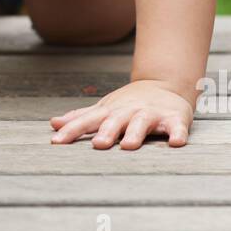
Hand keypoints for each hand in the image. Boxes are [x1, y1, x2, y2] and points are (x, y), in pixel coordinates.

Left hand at [50, 79, 192, 149]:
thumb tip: (53, 123)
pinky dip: (177, 134)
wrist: (165, 85)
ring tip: (129, 145)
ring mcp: (151, 114)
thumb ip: (81, 118)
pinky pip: (176, 127)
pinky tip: (176, 143)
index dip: (72, 131)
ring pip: (142, 124)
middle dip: (106, 132)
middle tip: (97, 144)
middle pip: (115, 121)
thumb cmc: (128, 104)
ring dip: (135, 133)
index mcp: (110, 112)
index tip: (56, 142)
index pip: (87, 121)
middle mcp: (128, 112)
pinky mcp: (174, 119)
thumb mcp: (104, 109)